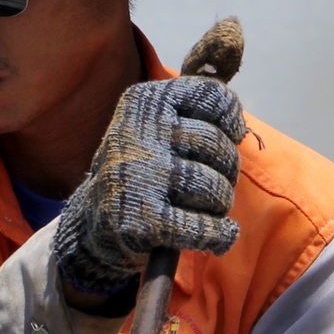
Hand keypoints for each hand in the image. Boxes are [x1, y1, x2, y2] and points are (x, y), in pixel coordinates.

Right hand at [51, 75, 246, 296]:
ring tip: (203, 208)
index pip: (212, 96)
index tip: (229, 134)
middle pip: (218, 146)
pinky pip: (205, 228)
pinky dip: (219, 235)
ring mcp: (141, 177)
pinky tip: (218, 236)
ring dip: (219, 205)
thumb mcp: (153, 126)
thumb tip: (241, 125)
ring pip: (214, 188)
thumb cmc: (140, 170)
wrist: (92, 221)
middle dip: (225, 170)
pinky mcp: (144, 221)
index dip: (231, 119)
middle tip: (210, 182)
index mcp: (144, 103)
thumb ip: (195, 111)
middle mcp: (140, 133)